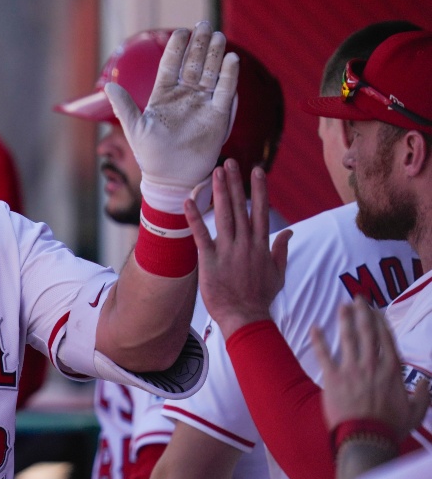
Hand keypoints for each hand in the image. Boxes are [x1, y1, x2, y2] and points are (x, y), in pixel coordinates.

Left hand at [106, 21, 238, 212]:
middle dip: (199, 44)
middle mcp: (184, 96)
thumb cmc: (150, 155)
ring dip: (215, 55)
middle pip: (193, 64)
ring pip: (210, 73)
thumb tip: (109, 87)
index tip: (181, 32)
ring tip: (218, 36)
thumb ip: (125, 107)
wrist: (170, 177)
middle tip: (205, 24)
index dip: (176, 48)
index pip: (171, 65)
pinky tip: (231, 60)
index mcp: (163, 95)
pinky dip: (228, 77)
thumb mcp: (135, 129)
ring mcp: (201, 104)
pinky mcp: (217, 116)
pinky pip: (224, 92)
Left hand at [187, 160, 290, 335]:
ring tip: (216, 171)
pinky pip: (201, 235)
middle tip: (230, 161)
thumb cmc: (260, 297)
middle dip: (235, 183)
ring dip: (219, 192)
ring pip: (224, 215)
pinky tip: (189, 200)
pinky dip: (195, 217)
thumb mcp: (278, 273)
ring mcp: (228, 250)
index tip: (257, 170)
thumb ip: (281, 250)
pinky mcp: (210, 260)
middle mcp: (246, 243)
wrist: (246, 317)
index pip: (261, 211)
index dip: (259, 189)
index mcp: (262, 245)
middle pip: (241, 207)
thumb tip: (290, 232)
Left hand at [312, 299, 430, 439]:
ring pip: (348, 338)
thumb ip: (423, 395)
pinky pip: (324, 354)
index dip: (381, 323)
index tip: (376, 311)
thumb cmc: (391, 427)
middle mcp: (372, 365)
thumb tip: (427, 382)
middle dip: (363, 313)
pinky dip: (319, 340)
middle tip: (358, 298)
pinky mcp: (333, 378)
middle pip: (368, 332)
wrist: (366, 438)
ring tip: (342, 306)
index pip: (387, 339)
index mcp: (392, 370)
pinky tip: (315, 327)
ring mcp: (352, 370)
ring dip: (344, 320)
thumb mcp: (416, 412)